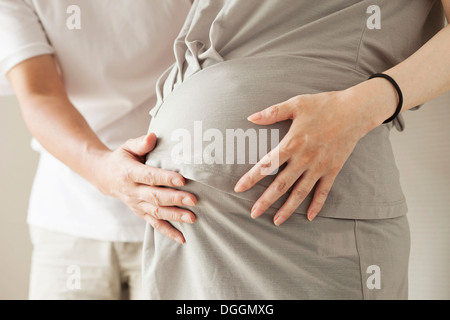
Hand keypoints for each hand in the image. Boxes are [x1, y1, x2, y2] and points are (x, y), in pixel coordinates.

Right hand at [94, 133, 196, 243]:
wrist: (105, 177)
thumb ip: (141, 143)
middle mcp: (132, 191)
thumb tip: (153, 137)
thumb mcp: (128, 147)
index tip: (182, 180)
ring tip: (192, 218)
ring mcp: (136, 204)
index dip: (165, 178)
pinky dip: (168, 232)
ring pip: (157, 212)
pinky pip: (154, 224)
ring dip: (175, 216)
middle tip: (194, 200)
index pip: (149, 176)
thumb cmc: (122, 158)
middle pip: (155, 197)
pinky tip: (182, 238)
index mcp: (130, 173)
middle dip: (175, 199)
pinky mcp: (141, 213)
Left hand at [234, 82, 395, 224]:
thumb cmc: (324, 105)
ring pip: (300, 192)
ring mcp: (319, 167)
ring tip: (276, 221)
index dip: (251, 178)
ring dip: (288, 208)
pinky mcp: (333, 170)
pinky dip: (317, 204)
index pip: (267, 164)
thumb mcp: (296, 104)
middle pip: (281, 184)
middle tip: (253, 213)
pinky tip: (310, 217)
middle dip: (266, 200)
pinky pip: (324, 191)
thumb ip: (272, 112)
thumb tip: (250, 117)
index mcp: (292, 143)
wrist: (356, 110)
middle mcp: (304, 159)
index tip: (238, 189)